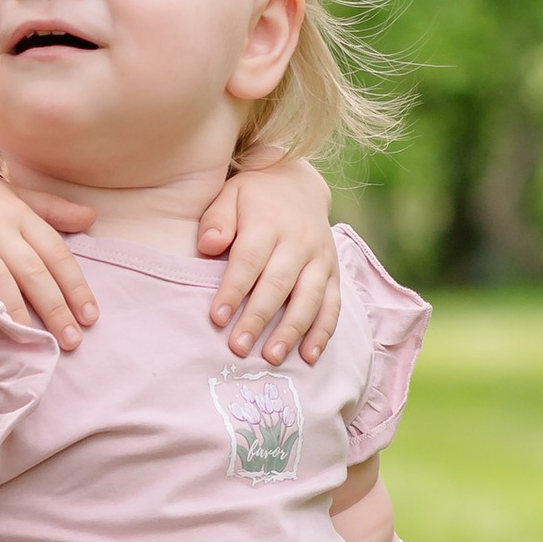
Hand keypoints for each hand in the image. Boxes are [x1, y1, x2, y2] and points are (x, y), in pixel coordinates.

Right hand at [0, 158, 97, 349]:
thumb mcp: (4, 193)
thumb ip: (46, 208)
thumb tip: (91, 218)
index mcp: (12, 211)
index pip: (53, 251)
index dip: (74, 285)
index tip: (90, 317)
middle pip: (28, 268)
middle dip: (53, 306)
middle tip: (70, 341)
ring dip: (10, 309)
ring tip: (26, 340)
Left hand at [197, 153, 340, 361]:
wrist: (296, 184)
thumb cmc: (252, 197)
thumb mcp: (229, 194)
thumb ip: (217, 220)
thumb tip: (209, 245)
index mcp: (269, 222)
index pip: (249, 260)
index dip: (233, 290)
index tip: (217, 318)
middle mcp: (299, 242)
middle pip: (278, 284)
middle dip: (258, 318)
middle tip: (238, 348)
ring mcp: (320, 258)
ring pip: (309, 299)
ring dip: (291, 331)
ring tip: (271, 357)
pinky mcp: (333, 272)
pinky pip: (332, 305)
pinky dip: (323, 332)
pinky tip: (308, 356)